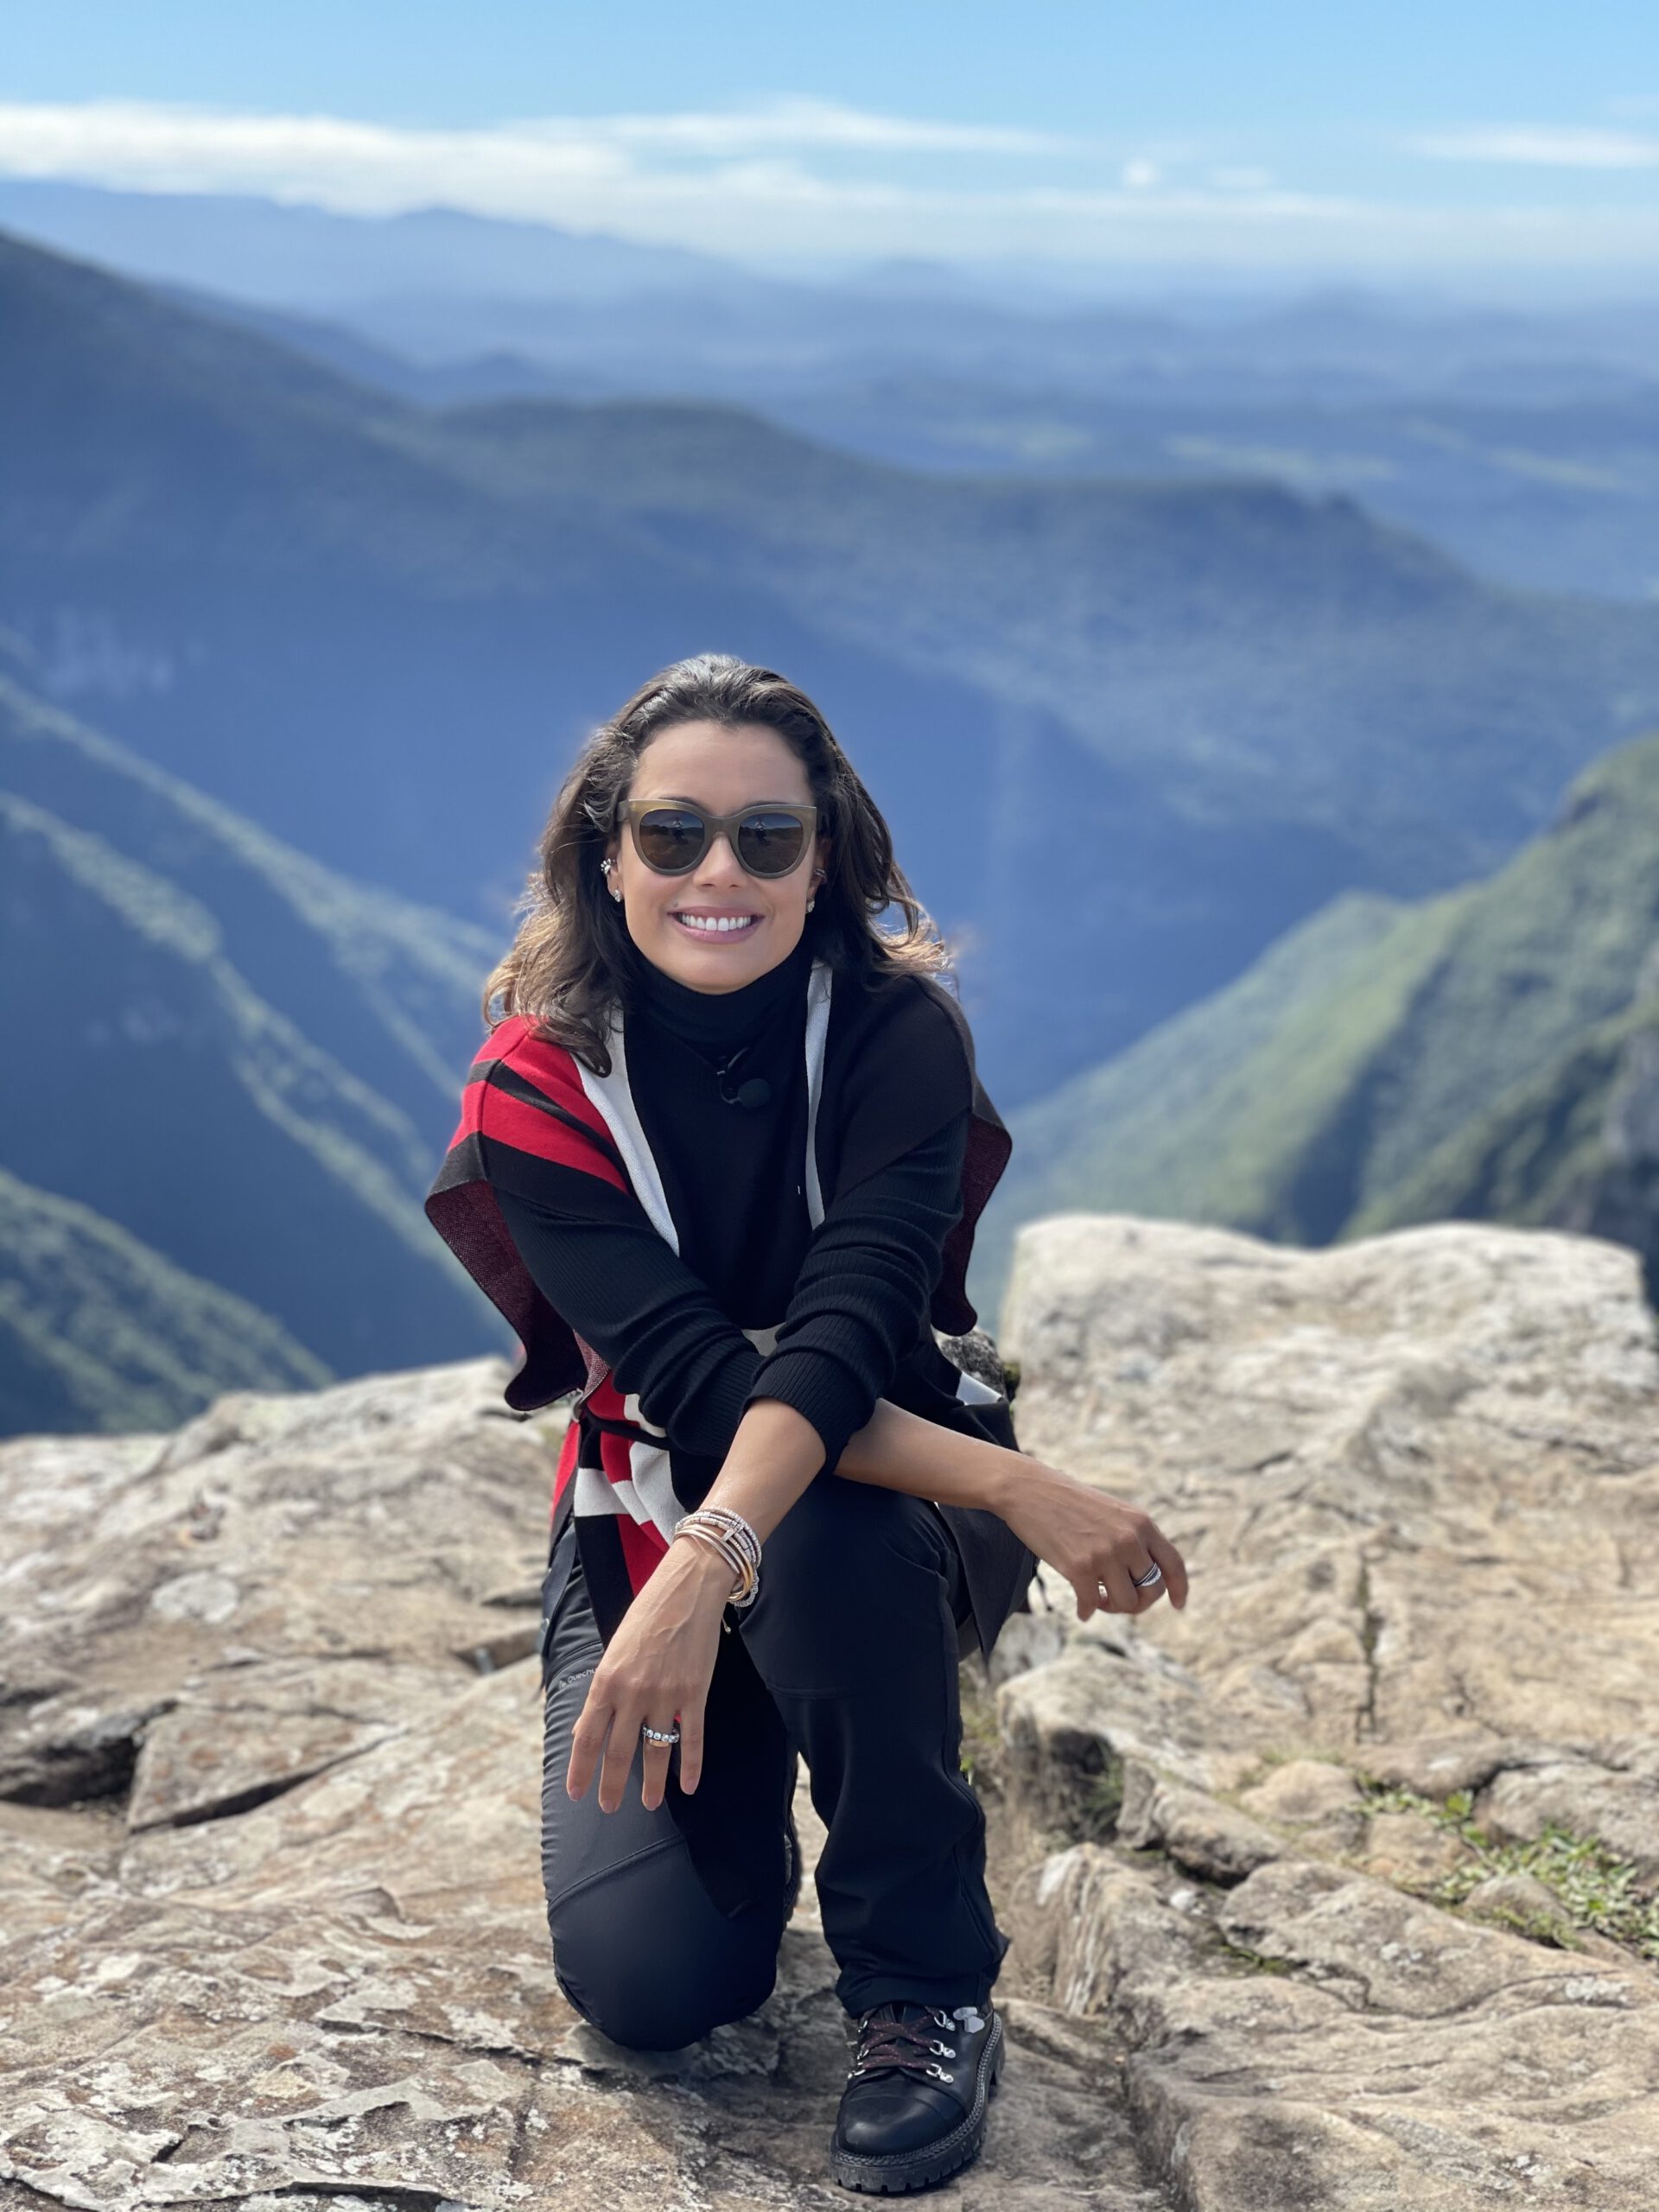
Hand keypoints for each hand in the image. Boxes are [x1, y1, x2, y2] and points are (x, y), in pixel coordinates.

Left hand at [565, 1534, 734, 1811]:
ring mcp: (666, 1695)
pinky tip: (688, 1786)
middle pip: (619, 1752)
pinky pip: (692, 1739)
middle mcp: (633, 1693)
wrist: (688, 1587)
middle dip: (613, 1785)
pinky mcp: (695, 1693)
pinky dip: (690, 1765)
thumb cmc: (648, 1613)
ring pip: (655, 1752)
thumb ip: (604, 1689)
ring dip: (651, 1783)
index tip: (576, 1793)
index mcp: (606, 1680)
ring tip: (648, 1803)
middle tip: (609, 1807)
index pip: (587, 1737)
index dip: (581, 1770)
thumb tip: (590, 1727)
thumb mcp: (614, 1649)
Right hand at [998, 1460, 1187, 1619]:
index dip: (1179, 1588)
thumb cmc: (1067, 1501)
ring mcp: (1106, 1553)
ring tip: (1097, 1600)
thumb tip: (1142, 1580)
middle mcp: (1129, 1539)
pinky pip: (1093, 1605)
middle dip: (1137, 1602)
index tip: (1178, 1605)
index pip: (1174, 1563)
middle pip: (1152, 1590)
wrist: (1028, 1489)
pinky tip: (1081, 1610)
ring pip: (1126, 1602)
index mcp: (1141, 1523)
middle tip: (1116, 1599)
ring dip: (1112, 1608)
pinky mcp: (1080, 1567)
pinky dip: (1087, 1611)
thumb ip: (1131, 1538)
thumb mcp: (1112, 1512)